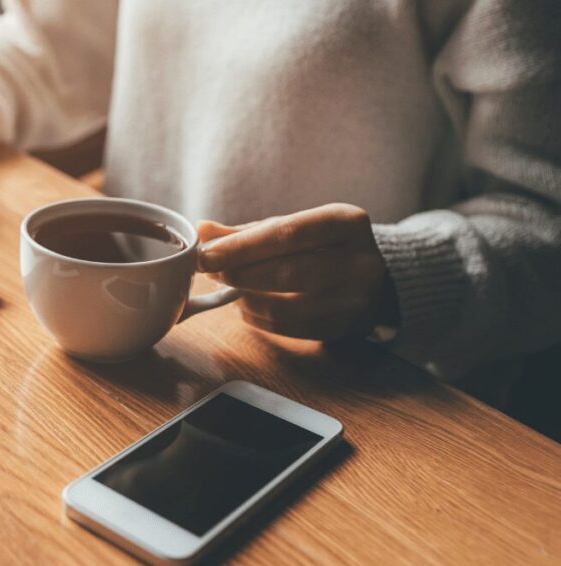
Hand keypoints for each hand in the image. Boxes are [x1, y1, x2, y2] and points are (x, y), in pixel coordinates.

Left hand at [197, 203, 397, 339]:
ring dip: (244, 298)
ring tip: (226, 286)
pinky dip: (257, 317)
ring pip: (284, 307)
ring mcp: (355, 300)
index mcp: (347, 223)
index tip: (206, 253)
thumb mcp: (296, 228)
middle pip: (287, 272)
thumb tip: (203, 230)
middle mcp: (359, 262)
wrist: (376, 280)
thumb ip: (249, 231)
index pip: (288, 233)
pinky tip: (245, 304)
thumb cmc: (324, 247)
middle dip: (239, 273)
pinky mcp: (343, 328)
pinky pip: (286, 328)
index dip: (242, 246)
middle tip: (208, 270)